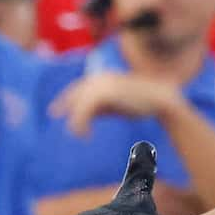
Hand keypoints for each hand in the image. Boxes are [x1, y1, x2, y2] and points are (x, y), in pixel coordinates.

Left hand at [47, 69, 171, 139]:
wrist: (160, 99)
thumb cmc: (140, 103)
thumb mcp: (116, 105)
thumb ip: (101, 107)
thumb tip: (85, 116)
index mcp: (103, 78)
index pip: (78, 88)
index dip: (65, 99)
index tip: (54, 111)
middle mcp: (100, 78)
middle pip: (75, 94)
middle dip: (64, 106)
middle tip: (54, 116)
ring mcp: (103, 85)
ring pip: (79, 105)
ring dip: (77, 122)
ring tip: (81, 135)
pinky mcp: (106, 94)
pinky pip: (85, 112)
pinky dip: (82, 125)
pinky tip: (85, 135)